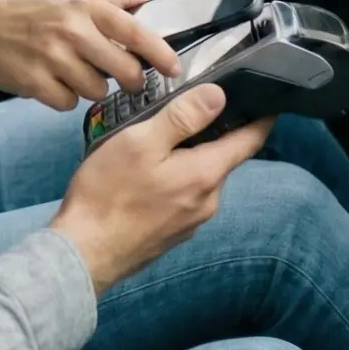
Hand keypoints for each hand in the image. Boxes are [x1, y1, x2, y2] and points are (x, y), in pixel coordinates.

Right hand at [0, 0, 180, 112]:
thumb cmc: (30, 13)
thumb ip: (113, 1)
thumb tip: (151, 0)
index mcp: (85, 8)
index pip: (134, 30)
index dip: (159, 52)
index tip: (174, 68)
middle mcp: (72, 31)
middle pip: (123, 69)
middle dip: (130, 80)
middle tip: (126, 79)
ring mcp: (53, 58)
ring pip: (98, 90)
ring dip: (93, 88)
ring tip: (76, 73)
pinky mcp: (36, 83)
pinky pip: (69, 103)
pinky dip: (66, 98)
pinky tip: (54, 83)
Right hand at [51, 81, 270, 293]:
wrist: (82, 253)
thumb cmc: (108, 194)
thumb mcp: (142, 142)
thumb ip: (182, 117)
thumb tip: (220, 96)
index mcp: (206, 175)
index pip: (250, 140)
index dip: (261, 116)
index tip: (265, 98)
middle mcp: (208, 202)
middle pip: (223, 157)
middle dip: (212, 134)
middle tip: (186, 109)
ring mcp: (191, 222)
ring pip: (201, 177)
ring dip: (189, 157)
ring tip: (158, 140)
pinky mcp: (172, 234)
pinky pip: (184, 196)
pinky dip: (175, 179)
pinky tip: (147, 175)